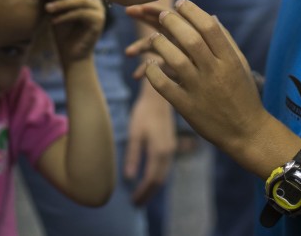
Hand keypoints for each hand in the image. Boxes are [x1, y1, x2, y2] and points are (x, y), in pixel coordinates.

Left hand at [46, 0, 104, 64]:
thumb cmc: (62, 31)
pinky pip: (81, 14)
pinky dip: (66, 16)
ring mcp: (100, 10)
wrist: (71, 55)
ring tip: (47, 8)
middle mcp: (96, 0)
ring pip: (80, 1)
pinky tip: (53, 21)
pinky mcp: (99, 21)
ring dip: (61, 4)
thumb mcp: (56, 11)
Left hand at [124, 83, 176, 204]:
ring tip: (141, 195)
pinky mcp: (170, 144)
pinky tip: (149, 178)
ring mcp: (171, 148)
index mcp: (159, 152)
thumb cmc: (143, 113)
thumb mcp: (135, 133)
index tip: (133, 202)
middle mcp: (168, 153)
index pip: (151, 179)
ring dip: (153, 186)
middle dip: (148, 193)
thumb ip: (133, 156)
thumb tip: (129, 179)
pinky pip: (165, 167)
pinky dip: (157, 177)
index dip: (143, 192)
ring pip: (164, 174)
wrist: (158, 96)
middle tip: (136, 204)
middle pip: (159, 180)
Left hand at [139, 1, 268, 156]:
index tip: (181, 4)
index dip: (192, 11)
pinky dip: (152, 72)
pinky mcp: (187, 107)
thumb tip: (210, 16)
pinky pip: (163, 86)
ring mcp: (200, 90)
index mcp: (229, 59)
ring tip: (154, 37)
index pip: (209, 27)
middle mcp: (215, 72)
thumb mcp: (240, 64)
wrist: (247, 132)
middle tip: (162, 14)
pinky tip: (148, 65)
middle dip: (172, 22)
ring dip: (159, 44)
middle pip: (190, 39)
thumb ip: (225, 40)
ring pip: (174, 59)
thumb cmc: (243, 94)